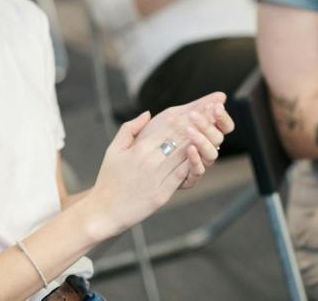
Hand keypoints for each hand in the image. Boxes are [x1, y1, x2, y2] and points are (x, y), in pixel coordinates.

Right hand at [86, 93, 235, 237]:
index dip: (185, 115)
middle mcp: (149, 162)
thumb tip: (147, 114)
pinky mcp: (161, 195)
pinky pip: (180, 176)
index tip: (200, 106)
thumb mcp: (113, 150)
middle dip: (198, 124)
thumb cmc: (109, 179)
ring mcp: (156, 179)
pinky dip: (192, 164)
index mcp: (138, 149)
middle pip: (178, 138)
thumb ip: (129, 129)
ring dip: (199, 142)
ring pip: (183, 156)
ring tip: (213, 131)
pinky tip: (203, 156)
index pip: (167, 127)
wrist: (104, 211)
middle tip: (213, 112)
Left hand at [138, 92, 234, 189]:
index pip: (224, 125)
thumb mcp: (173, 116)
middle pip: (218, 138)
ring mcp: (197, 164)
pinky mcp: (188, 179)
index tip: (217, 105)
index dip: (222, 116)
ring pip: (211, 155)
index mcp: (204, 133)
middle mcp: (204, 149)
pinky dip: (195, 160)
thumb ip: (196, 106)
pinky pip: (197, 171)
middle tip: (196, 114)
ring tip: (189, 130)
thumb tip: (222, 96)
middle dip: (208, 125)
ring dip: (202, 141)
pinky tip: (189, 148)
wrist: (133, 159)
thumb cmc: (153, 136)